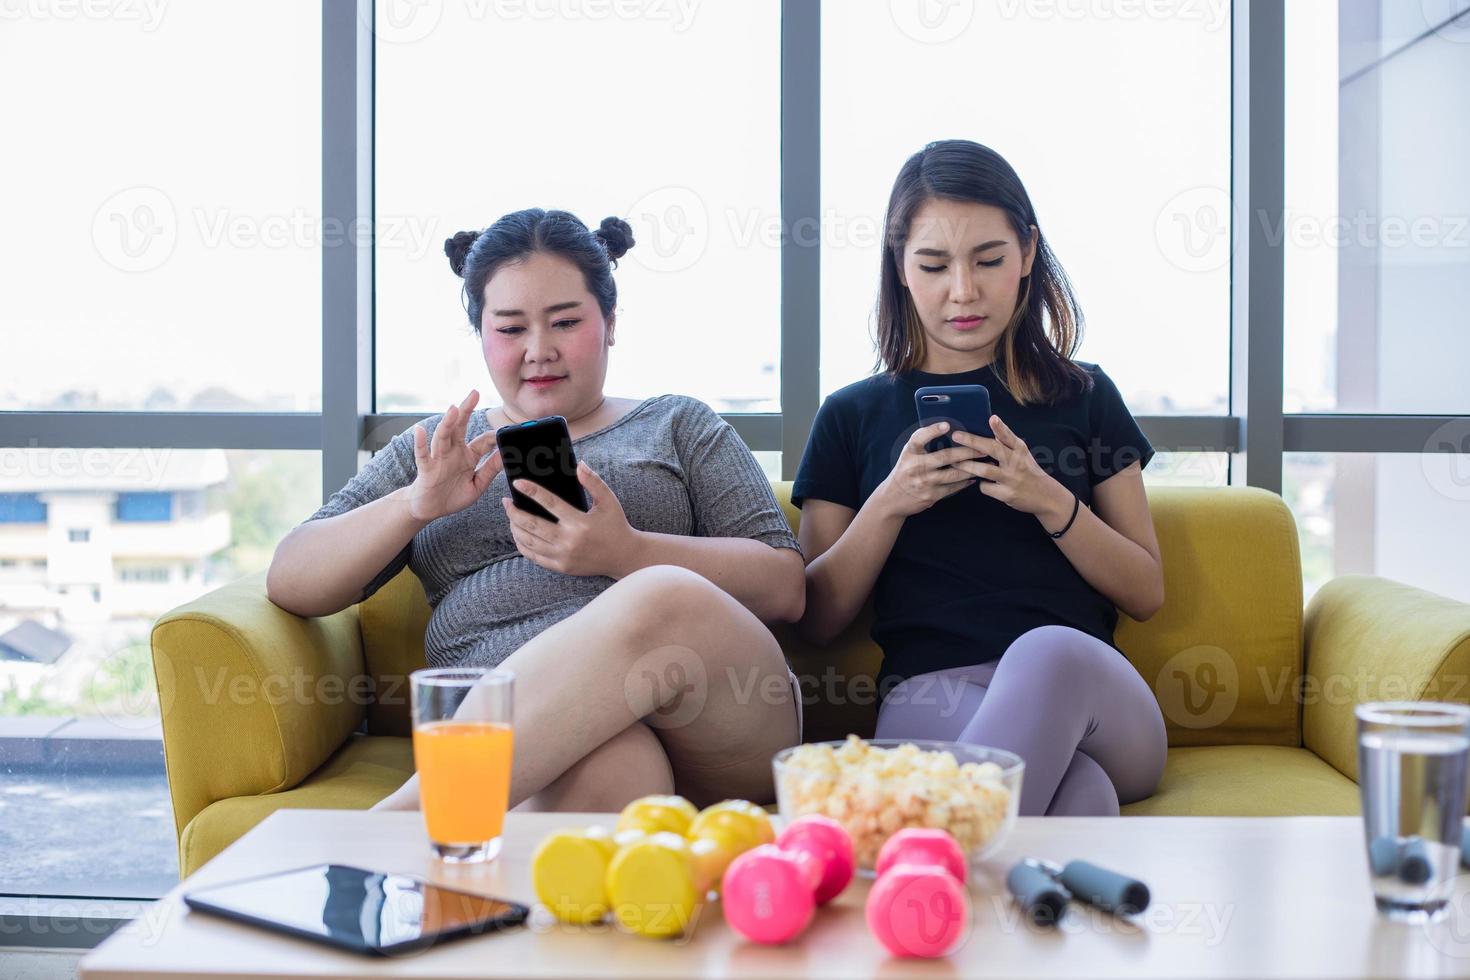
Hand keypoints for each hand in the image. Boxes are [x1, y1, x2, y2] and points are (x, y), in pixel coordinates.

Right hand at [405, 389, 501, 522]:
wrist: (430, 509)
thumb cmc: (452, 496)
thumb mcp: (478, 484)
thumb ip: (490, 470)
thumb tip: (506, 455)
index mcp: (468, 455)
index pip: (484, 441)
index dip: (495, 436)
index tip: (508, 432)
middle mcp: (453, 452)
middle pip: (460, 427)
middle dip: (466, 410)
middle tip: (474, 393)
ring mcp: (438, 458)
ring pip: (443, 436)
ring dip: (447, 423)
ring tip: (453, 409)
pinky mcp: (426, 468)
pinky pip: (422, 454)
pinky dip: (420, 442)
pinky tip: (421, 430)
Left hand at [502, 461, 638, 577]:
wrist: (624, 556)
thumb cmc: (616, 525)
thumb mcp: (609, 501)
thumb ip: (594, 482)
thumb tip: (579, 464)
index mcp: (579, 522)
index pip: (549, 503)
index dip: (531, 491)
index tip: (517, 483)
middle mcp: (569, 541)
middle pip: (532, 525)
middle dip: (514, 512)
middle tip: (506, 502)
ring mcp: (563, 556)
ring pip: (529, 542)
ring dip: (515, 528)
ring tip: (511, 517)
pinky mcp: (561, 567)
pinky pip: (534, 557)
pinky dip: (522, 545)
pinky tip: (519, 535)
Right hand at [873, 420, 981, 518]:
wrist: (892, 499)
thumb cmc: (905, 470)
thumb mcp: (909, 454)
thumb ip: (923, 442)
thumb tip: (949, 430)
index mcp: (910, 452)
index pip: (920, 438)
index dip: (933, 431)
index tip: (947, 425)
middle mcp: (916, 467)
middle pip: (945, 457)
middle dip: (967, 451)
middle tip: (982, 447)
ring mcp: (924, 482)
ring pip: (953, 474)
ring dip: (971, 468)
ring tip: (985, 462)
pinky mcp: (930, 496)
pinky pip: (952, 488)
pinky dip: (964, 482)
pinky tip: (974, 477)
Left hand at [951, 414, 1072, 519]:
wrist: (1046, 496)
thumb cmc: (1029, 471)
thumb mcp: (1022, 454)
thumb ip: (1007, 442)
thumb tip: (992, 423)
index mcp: (1020, 450)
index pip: (1009, 436)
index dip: (1000, 427)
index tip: (992, 418)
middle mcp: (1017, 463)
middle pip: (993, 449)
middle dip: (973, 442)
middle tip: (956, 436)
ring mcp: (1012, 479)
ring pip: (985, 470)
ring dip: (967, 466)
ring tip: (954, 462)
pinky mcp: (1007, 494)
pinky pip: (985, 487)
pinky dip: (980, 484)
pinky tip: (979, 482)